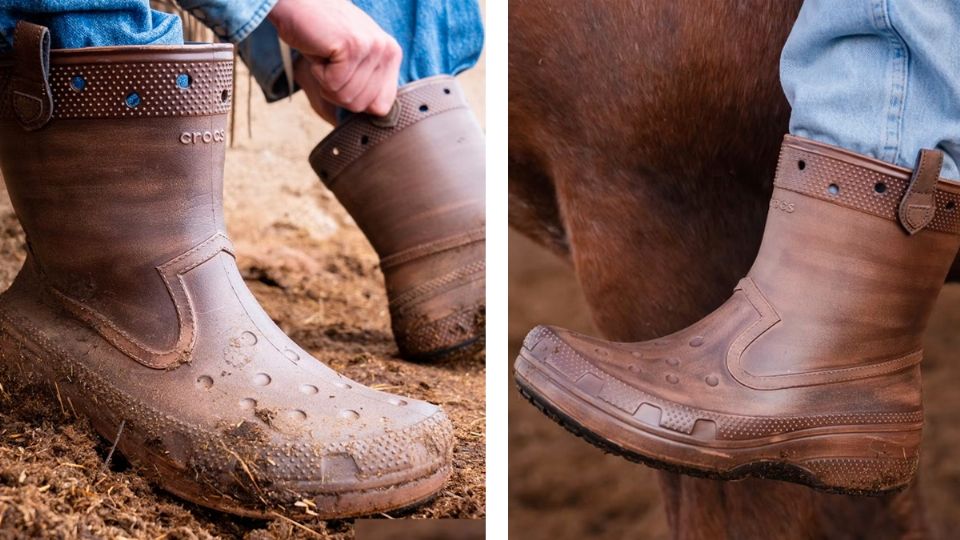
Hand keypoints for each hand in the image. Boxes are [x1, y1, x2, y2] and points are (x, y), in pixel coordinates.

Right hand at [268, 0, 401, 116]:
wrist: (296, 2)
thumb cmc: (321, 33)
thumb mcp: (352, 60)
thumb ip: (367, 84)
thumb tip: (373, 118)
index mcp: (392, 55)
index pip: (382, 106)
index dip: (355, 99)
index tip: (342, 74)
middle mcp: (387, 50)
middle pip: (362, 105)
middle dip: (337, 90)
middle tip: (330, 61)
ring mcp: (372, 47)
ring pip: (346, 97)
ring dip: (325, 81)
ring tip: (325, 53)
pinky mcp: (352, 47)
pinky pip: (332, 84)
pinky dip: (317, 72)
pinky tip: (319, 49)